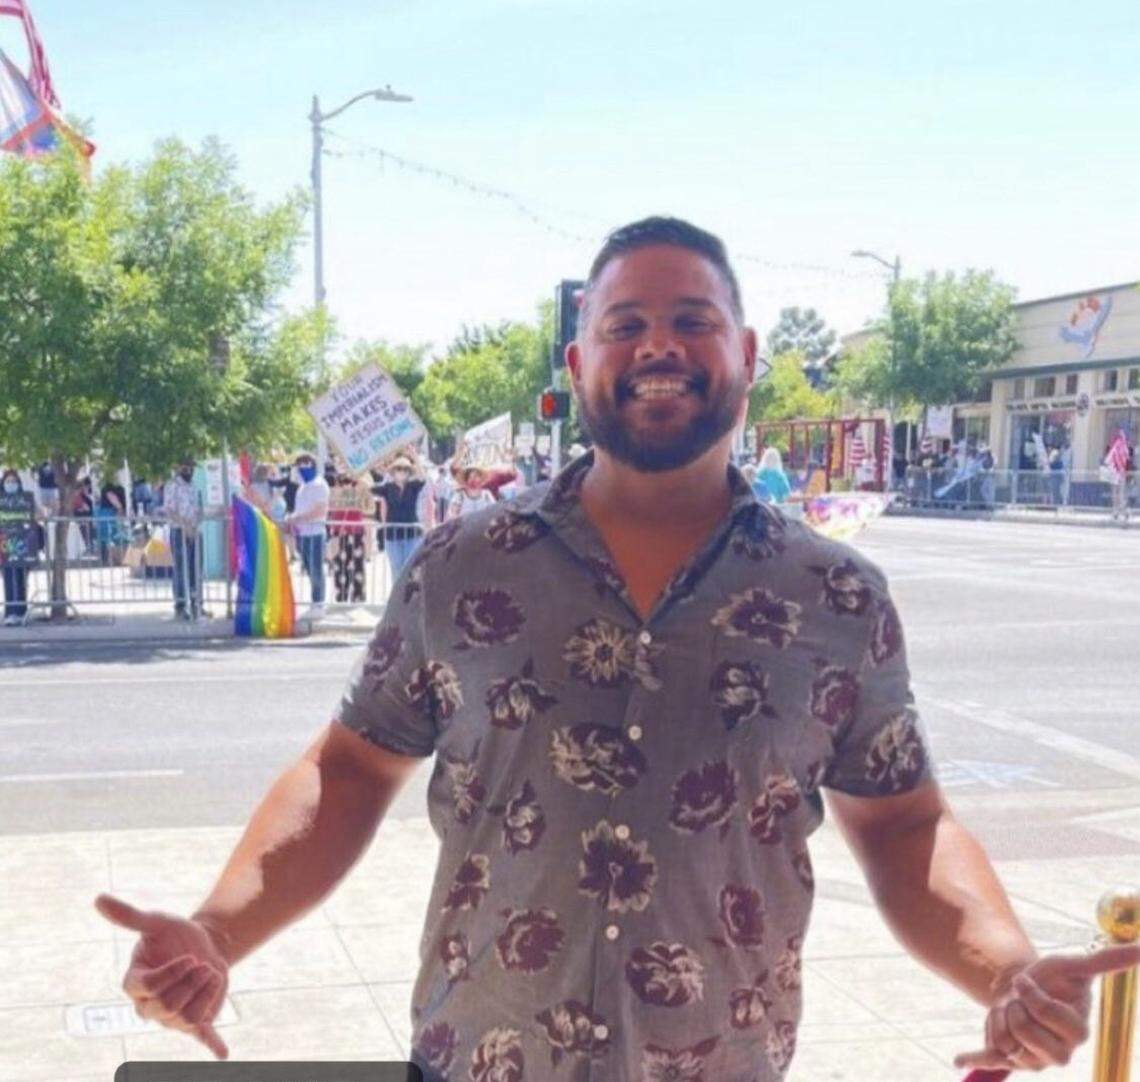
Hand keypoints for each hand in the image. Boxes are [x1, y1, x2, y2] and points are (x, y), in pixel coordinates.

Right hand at [94, 893, 230, 1058]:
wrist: (203, 943)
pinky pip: (201, 1036)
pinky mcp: (195, 1021)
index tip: (190, 957)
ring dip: (208, 992)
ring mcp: (171, 1018)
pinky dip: (212, 1044)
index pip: (150, 990)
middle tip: (202, 963)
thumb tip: (98, 899)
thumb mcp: (155, 922)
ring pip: (189, 1018)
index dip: (174, 973)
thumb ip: (129, 916)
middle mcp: (149, 1007)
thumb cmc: (173, 934)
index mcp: (135, 984)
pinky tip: (222, 1053)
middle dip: (193, 981)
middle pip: (170, 1006)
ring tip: (209, 975)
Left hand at [954, 943, 1139, 1072]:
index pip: (1045, 1013)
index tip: (1027, 980)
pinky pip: (990, 1060)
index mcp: (1078, 1033)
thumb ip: (1107, 960)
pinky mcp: (1011, 1060)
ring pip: (1004, 1040)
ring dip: (999, 1015)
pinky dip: (973, 1058)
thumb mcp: (1075, 965)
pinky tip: (958, 1059)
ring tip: (1012, 1009)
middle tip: (1020, 998)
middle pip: (1022, 1030)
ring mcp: (1035, 1060)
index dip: (1030, 992)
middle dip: (1014, 1006)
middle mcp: (1060, 1054)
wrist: (1025, 986)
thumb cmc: (1054, 978)